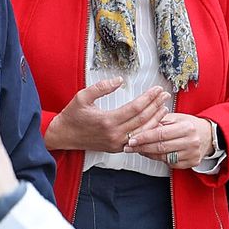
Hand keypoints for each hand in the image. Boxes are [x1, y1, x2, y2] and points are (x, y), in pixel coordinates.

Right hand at [47, 80, 167, 153]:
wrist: (64, 135)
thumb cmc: (72, 115)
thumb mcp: (83, 96)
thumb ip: (101, 87)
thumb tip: (119, 80)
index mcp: (107, 120)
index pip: (136, 108)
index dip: (149, 97)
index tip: (157, 89)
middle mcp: (114, 134)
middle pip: (143, 119)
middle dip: (156, 106)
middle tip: (165, 95)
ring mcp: (116, 143)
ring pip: (143, 132)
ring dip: (156, 119)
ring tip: (164, 107)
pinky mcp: (116, 148)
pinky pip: (137, 140)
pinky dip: (148, 131)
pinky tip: (154, 123)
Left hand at [125, 112, 214, 169]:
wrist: (208, 135)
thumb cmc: (189, 125)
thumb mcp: (176, 118)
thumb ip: (159, 121)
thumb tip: (140, 127)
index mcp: (187, 127)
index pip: (160, 134)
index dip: (144, 137)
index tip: (132, 139)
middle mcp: (191, 142)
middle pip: (161, 147)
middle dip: (142, 147)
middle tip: (129, 146)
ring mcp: (192, 154)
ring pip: (164, 157)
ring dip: (148, 154)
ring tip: (137, 149)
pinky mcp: (192, 163)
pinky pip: (170, 163)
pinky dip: (158, 159)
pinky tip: (151, 154)